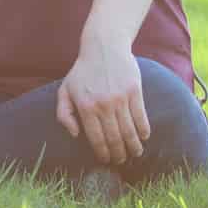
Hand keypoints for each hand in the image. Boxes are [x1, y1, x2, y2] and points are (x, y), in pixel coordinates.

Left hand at [56, 37, 149, 165]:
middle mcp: (103, 105)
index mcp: (85, 107)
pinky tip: (143, 137)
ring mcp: (120, 98)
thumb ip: (64, 114)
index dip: (103, 153)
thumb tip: (75, 134)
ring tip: (135, 153)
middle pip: (114, 138)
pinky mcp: (134, 91)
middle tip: (121, 160)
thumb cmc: (83, 72)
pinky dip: (144, 131)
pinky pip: (141, 117)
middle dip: (119, 154)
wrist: (103, 47)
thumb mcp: (65, 90)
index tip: (106, 160)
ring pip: (129, 131)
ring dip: (133, 146)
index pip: (96, 139)